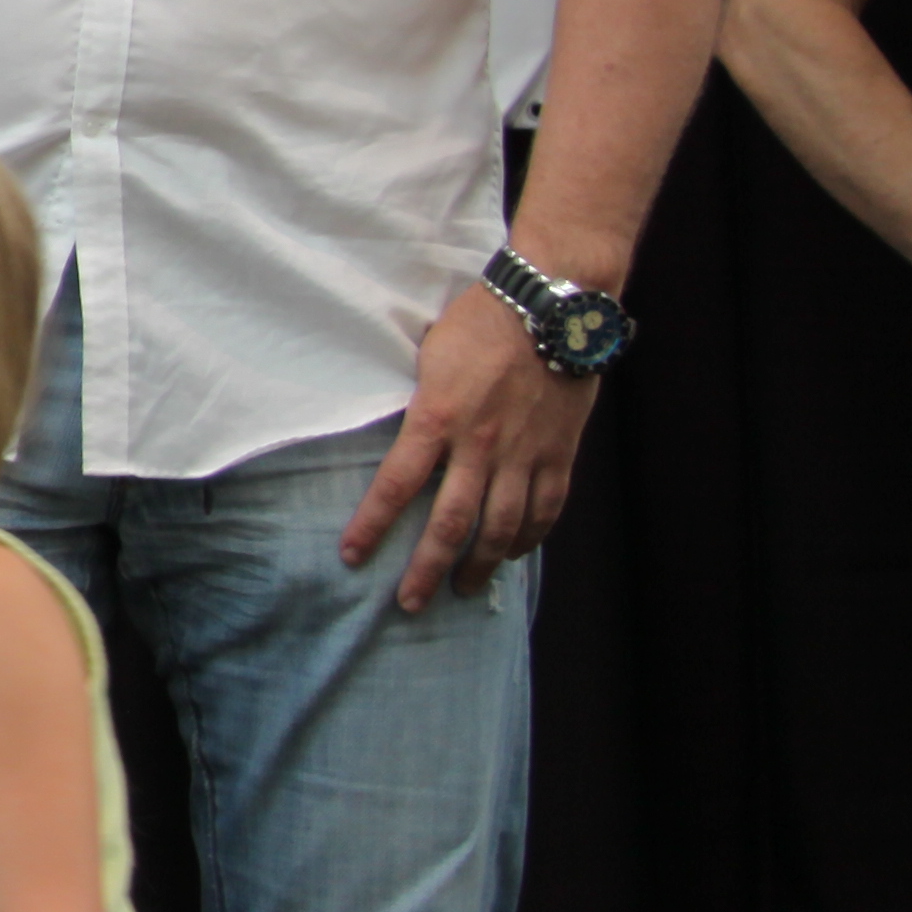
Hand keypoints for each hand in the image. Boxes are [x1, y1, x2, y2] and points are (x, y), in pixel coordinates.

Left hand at [343, 279, 596, 608]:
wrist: (551, 308)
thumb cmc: (480, 322)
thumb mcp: (428, 357)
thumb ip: (416, 404)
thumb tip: (396, 433)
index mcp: (437, 418)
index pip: (395, 485)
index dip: (372, 526)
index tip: (352, 556)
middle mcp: (480, 446)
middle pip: (449, 524)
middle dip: (426, 569)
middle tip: (410, 603)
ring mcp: (524, 454)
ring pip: (500, 527)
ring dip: (479, 565)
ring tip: (462, 589)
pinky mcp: (559, 454)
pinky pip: (545, 510)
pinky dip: (529, 538)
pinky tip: (514, 555)